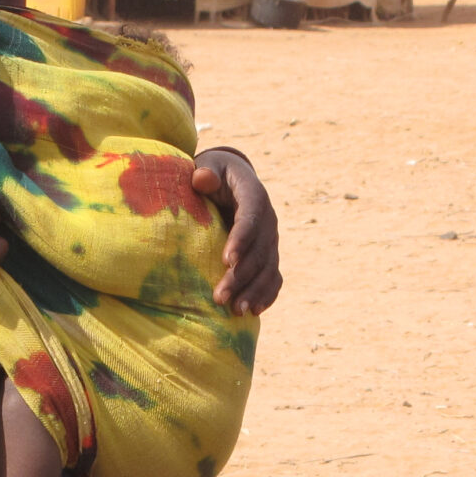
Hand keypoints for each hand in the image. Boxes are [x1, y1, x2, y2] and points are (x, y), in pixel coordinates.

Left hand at [191, 147, 279, 314]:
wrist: (230, 179)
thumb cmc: (212, 172)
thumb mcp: (207, 165)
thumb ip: (205, 172)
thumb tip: (202, 179)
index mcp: (253, 194)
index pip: (251, 217)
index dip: (242, 239)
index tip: (227, 261)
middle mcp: (268, 218)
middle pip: (259, 250)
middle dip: (241, 276)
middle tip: (220, 297)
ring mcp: (270, 239)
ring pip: (268, 268)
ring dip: (254, 291)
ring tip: (236, 311)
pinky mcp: (268, 255)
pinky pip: (273, 277)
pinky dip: (266, 295)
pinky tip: (253, 311)